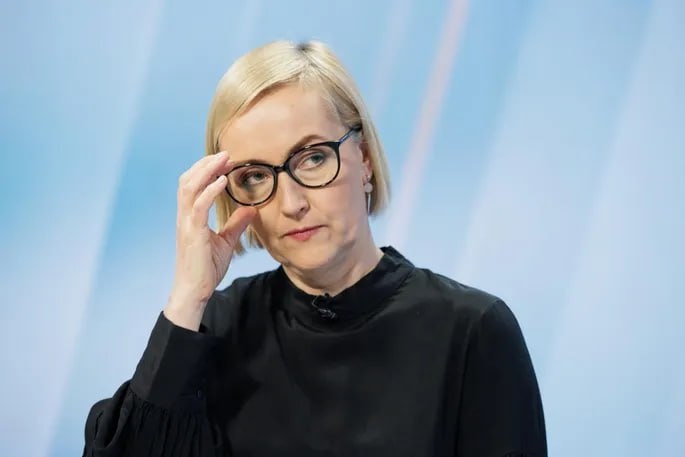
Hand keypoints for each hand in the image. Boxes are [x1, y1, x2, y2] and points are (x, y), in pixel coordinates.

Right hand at [164, 151, 256, 329]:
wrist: (194, 291)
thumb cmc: (206, 269)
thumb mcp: (226, 241)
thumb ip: (237, 223)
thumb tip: (252, 208)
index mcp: (190, 217)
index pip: (193, 185)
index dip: (206, 169)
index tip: (225, 160)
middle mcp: (184, 217)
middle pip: (188, 180)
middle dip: (205, 164)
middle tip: (226, 153)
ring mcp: (186, 224)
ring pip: (189, 187)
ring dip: (206, 171)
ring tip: (223, 160)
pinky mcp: (192, 234)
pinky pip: (198, 206)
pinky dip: (210, 190)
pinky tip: (222, 181)